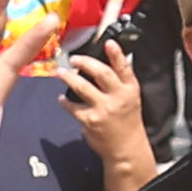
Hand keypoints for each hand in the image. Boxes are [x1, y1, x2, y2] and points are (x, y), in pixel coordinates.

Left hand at [58, 46, 161, 190]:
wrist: (126, 148)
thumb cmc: (127, 123)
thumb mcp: (131, 100)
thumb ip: (119, 85)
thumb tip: (101, 68)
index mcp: (130, 90)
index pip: (124, 67)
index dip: (116, 53)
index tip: (108, 42)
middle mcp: (118, 97)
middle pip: (101, 73)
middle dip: (85, 63)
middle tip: (74, 58)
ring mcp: (104, 108)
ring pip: (83, 87)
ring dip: (69, 78)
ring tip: (60, 73)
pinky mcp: (90, 120)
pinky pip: (72, 107)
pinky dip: (65, 102)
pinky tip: (61, 99)